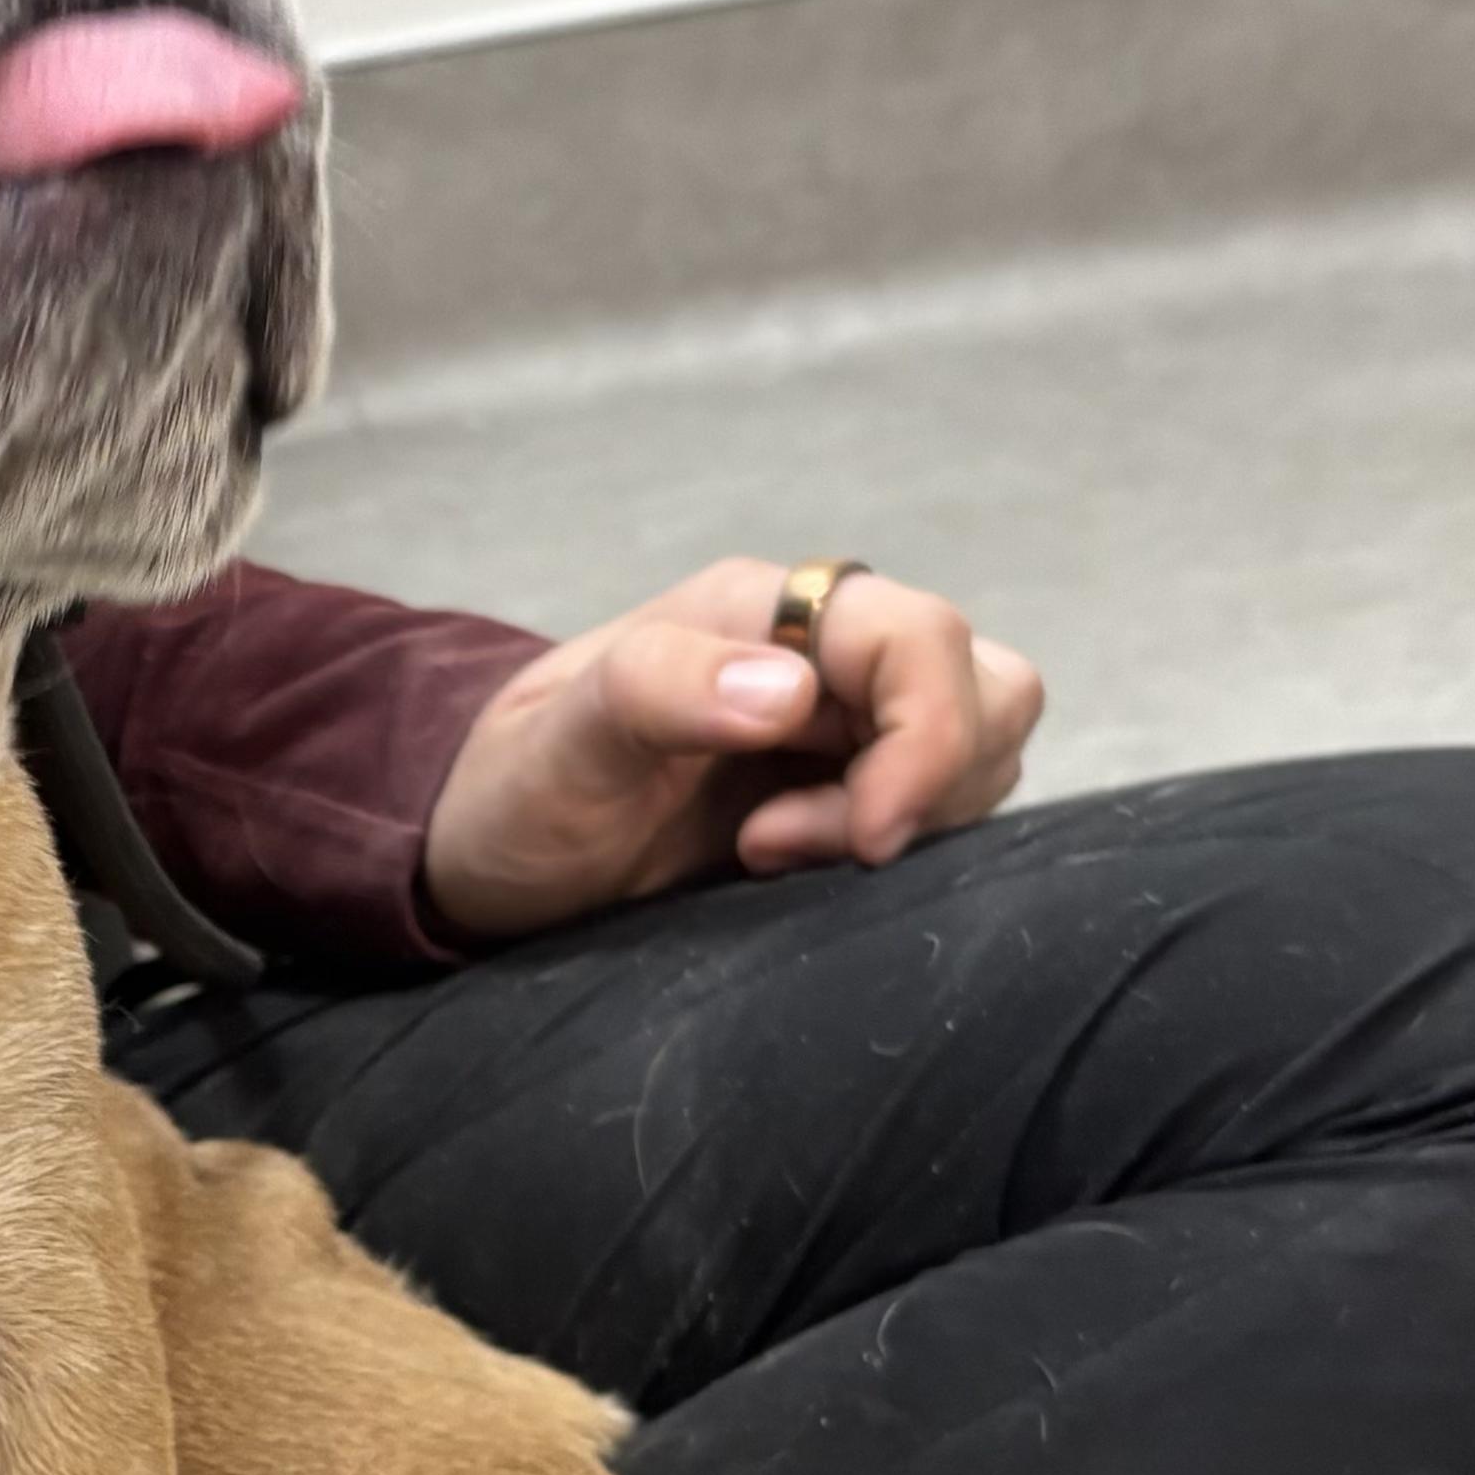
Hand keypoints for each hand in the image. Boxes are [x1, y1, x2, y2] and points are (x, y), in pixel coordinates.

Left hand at [419, 558, 1044, 945]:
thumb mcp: (562, 744)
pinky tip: (790, 864)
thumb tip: (790, 689)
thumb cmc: (515, 790)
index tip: (866, 837)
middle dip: (928, 782)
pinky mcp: (849, 788)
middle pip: (985, 688)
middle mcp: (823, 651)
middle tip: (787, 845)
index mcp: (767, 610)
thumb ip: (658, 692)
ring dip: (912, 817)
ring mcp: (845, 720)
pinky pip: (942, 801)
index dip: (930, 737)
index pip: (923, 640)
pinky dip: (900, 842)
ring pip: (983, 746)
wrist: (488, 852)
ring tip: (769, 853)